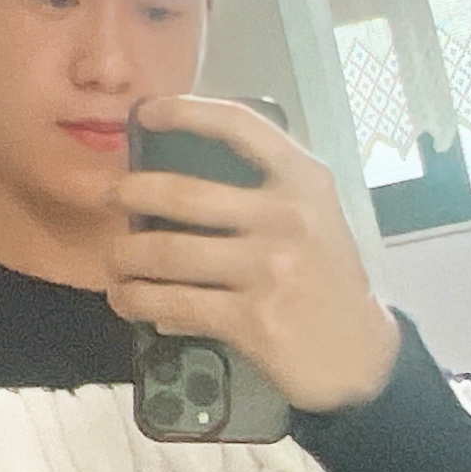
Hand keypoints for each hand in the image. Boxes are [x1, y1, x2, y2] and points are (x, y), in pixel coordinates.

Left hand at [108, 94, 401, 413]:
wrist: (361, 359)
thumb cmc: (329, 286)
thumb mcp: (316, 221)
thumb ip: (262, 196)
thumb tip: (177, 188)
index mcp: (305, 183)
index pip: (240, 127)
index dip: (186, 112)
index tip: (145, 114)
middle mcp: (288, 218)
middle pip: (184, 194)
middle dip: (131, 193)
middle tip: (109, 197)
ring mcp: (270, 270)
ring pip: (168, 253)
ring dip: (125, 257)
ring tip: (114, 260)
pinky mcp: (252, 319)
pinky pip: (174, 303)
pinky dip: (140, 301)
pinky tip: (128, 301)